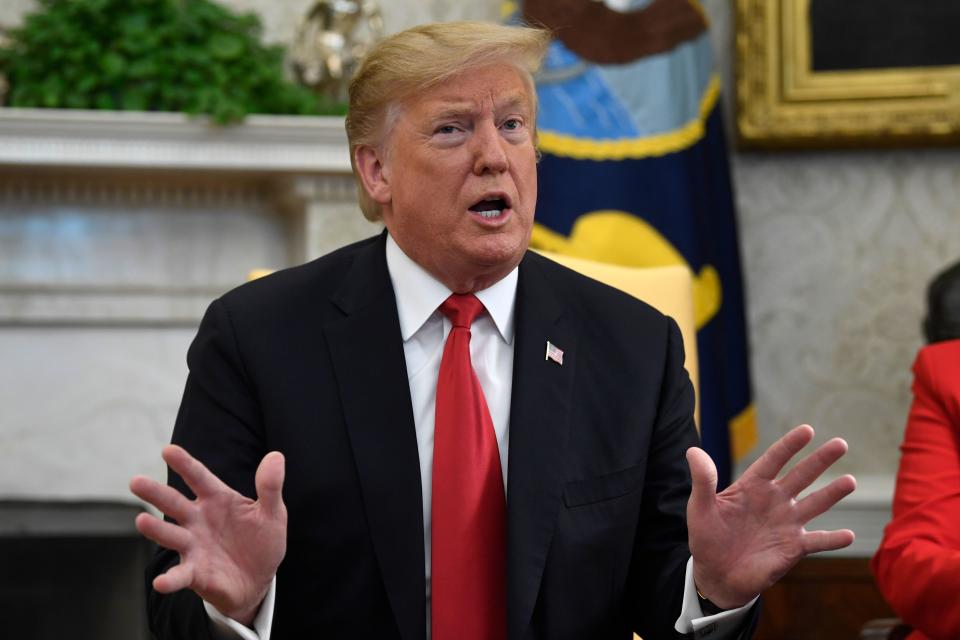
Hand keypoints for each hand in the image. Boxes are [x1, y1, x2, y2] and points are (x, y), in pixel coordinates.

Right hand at [129, 445, 286, 625]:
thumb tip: (276, 456)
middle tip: (135, 481)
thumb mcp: (272, 513)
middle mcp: (199, 520)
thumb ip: (270, 487)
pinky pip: (180, 575)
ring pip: (171, 535)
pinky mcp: (195, 572)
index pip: (199, 478)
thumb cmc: (262, 541)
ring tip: (141, 521)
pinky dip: (170, 579)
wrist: (259, 580)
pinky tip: (161, 582)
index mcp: (217, 500)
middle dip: (155, 493)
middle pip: (174, 503)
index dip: (185, 464)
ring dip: (156, 530)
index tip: (168, 450)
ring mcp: (194, 546)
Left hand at [686, 424, 855, 608]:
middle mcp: (774, 501)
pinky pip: (817, 541)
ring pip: (815, 504)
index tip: (807, 430)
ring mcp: (786, 523)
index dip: (789, 445)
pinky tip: (849, 535)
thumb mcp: (700, 508)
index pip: (774, 460)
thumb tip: (693, 450)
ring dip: (832, 493)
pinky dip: (833, 539)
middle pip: (801, 476)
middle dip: (820, 460)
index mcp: (752, 487)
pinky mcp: (793, 548)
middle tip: (841, 443)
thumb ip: (702, 480)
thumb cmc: (707, 538)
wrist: (716, 575)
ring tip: (850, 481)